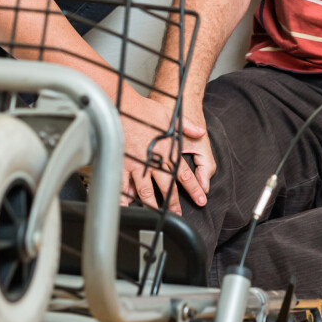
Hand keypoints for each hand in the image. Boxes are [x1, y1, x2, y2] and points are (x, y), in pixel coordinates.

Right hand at [118, 91, 209, 213]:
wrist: (120, 107)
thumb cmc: (143, 110)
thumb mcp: (169, 115)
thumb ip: (186, 126)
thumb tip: (200, 131)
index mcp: (167, 151)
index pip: (184, 174)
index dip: (194, 188)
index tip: (201, 199)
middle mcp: (153, 161)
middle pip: (166, 187)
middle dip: (173, 203)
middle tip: (178, 214)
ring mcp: (136, 165)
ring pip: (146, 192)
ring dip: (152, 205)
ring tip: (156, 215)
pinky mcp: (121, 165)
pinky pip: (123, 186)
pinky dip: (124, 199)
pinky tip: (126, 208)